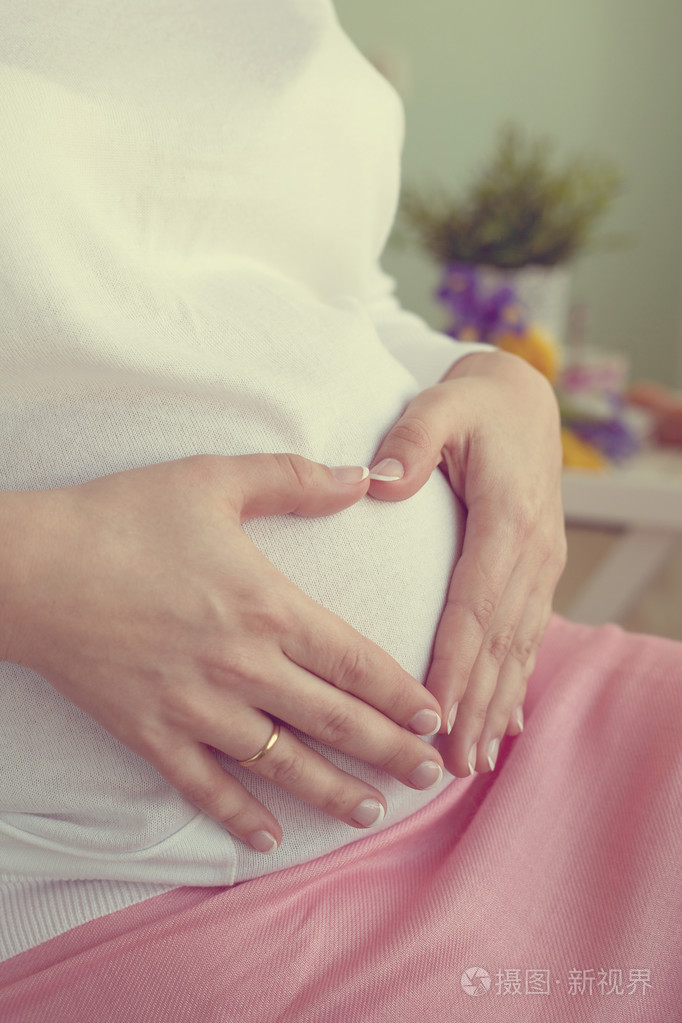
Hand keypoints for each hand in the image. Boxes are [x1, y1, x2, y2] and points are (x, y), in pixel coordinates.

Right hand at [4, 454, 444, 851]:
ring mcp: (196, 708)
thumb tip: (361, 475)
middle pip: (335, 721)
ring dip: (334, 793)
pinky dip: (239, 816)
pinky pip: (204, 787)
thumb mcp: (214, 480)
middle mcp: (243, 667)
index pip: (355, 663)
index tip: (436, 718)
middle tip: (431, 776)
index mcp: (267, 608)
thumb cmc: (123, 518)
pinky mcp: (151, 734)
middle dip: (390, 751)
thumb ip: (294, 478)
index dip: (401, 694)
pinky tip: (269, 838)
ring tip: (373, 812)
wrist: (33, 567)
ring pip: (282, 765)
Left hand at [367, 349, 566, 776]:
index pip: (476, 605)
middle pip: (499, 642)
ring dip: (496, 705)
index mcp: (508, 520)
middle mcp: (533, 552)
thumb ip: (413, 439)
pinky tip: (505, 723)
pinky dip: (514, 681)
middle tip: (451, 764)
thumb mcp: (440, 406)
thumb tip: (383, 481)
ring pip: (518, 647)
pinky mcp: (538, 572)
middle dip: (475, 706)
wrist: (522, 401)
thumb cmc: (472, 405)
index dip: (456, 663)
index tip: (434, 714)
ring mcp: (542, 565)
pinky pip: (527, 635)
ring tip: (475, 760)